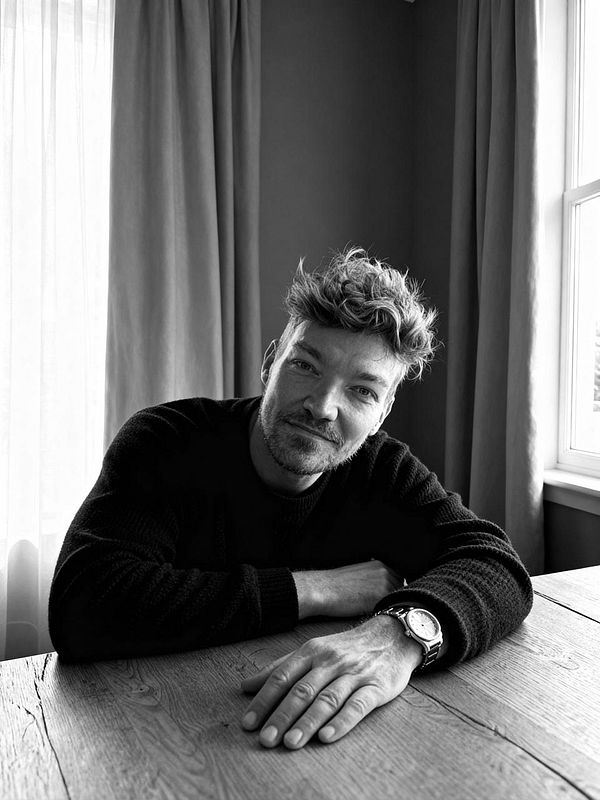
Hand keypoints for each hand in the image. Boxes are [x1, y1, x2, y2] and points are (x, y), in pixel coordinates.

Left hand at [240, 614, 421, 749]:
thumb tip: (246, 686)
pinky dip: (342, 721)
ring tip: (290, 743)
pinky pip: (358, 705)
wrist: (391, 636)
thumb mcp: (312, 651)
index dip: (264, 700)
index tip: (248, 723)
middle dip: (282, 716)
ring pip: (327, 699)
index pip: (283, 677)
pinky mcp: (376, 687)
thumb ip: (280, 668)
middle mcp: (330, 662)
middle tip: (266, 739)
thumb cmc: (346, 648)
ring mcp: (354, 674)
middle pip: (302, 690)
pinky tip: (327, 736)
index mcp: (311, 652)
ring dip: (307, 722)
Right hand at [293, 559, 403, 618]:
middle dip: (395, 601)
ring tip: (379, 616)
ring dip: (392, 609)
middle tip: (387, 612)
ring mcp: (385, 584)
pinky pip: (390, 609)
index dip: (394, 593)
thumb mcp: (358, 574)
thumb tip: (383, 591)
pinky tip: (375, 618)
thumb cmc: (335, 585)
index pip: (398, 580)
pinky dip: (386, 615)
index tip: (389, 602)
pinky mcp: (380, 597)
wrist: (323, 589)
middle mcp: (386, 572)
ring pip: (397, 602)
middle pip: (401, 591)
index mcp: (380, 565)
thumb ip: (374, 579)